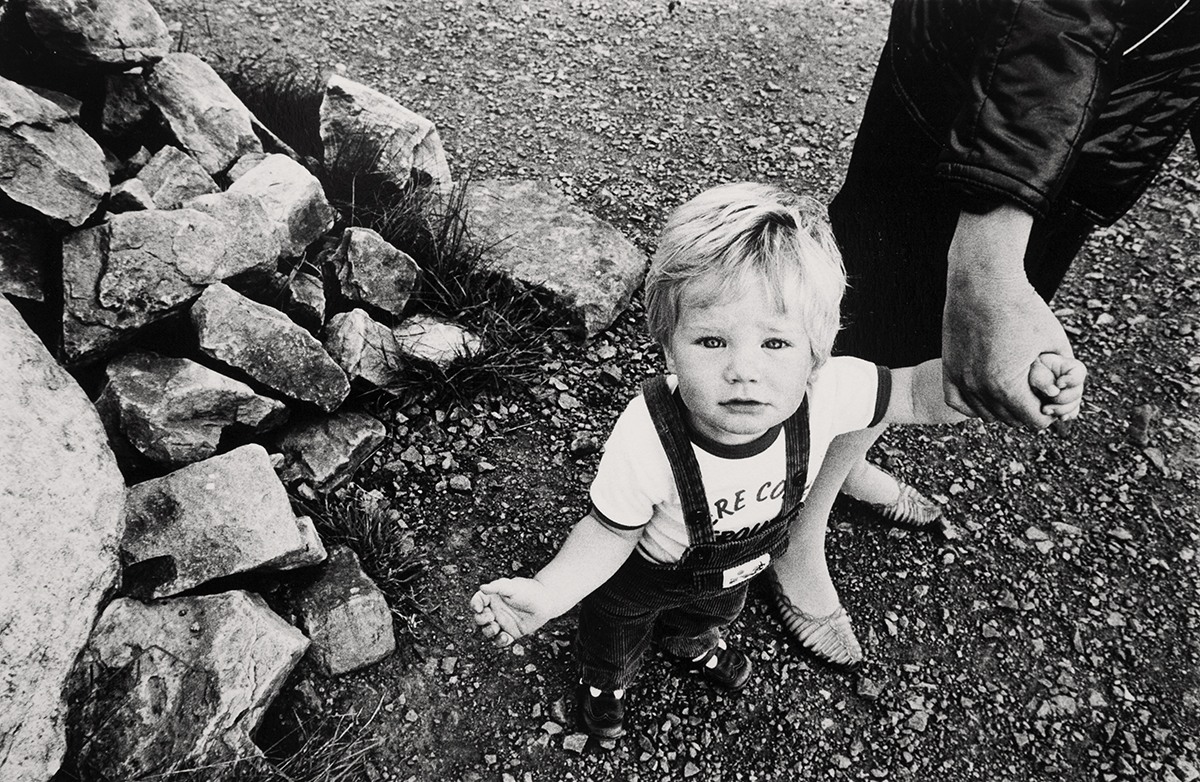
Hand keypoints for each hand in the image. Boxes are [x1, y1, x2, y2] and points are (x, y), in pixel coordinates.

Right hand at [468, 577, 554, 647]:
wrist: (546, 601)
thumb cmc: (529, 591)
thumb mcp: (512, 587)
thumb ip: (497, 587)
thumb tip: (482, 587)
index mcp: (493, 597)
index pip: (478, 601)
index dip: (475, 604)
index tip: (478, 607)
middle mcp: (496, 610)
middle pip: (480, 618)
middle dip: (481, 619)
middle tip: (490, 617)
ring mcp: (503, 622)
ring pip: (488, 631)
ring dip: (488, 631)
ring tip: (496, 627)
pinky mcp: (512, 633)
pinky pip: (501, 640)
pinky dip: (500, 641)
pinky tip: (505, 637)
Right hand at [942, 204, 1072, 429]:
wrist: (983, 282)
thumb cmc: (1023, 307)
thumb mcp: (1055, 342)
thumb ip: (1065, 375)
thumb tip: (1066, 398)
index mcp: (1007, 384)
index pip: (1034, 420)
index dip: (1050, 411)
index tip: (1053, 396)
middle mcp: (979, 388)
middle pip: (1010, 420)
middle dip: (1028, 409)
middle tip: (1037, 391)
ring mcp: (960, 379)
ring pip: (985, 415)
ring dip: (1003, 408)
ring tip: (1016, 389)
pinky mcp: (948, 369)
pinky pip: (959, 403)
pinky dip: (975, 403)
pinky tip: (988, 391)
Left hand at [1028, 352, 1086, 419]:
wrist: (1027, 378)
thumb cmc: (1032, 369)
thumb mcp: (1035, 368)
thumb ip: (1043, 378)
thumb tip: (1054, 392)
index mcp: (1070, 368)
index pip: (1078, 373)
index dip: (1071, 380)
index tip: (1059, 383)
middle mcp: (1075, 382)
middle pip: (1076, 393)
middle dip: (1061, 398)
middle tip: (1046, 397)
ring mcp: (1072, 395)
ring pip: (1074, 406)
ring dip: (1060, 410)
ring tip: (1045, 410)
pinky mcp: (1066, 406)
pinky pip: (1071, 413)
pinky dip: (1064, 416)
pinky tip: (1059, 417)